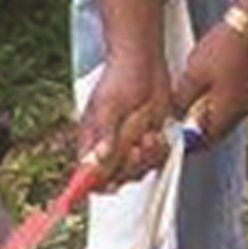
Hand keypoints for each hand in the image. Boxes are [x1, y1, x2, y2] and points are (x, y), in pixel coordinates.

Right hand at [76, 52, 171, 188]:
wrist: (144, 63)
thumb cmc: (118, 79)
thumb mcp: (107, 106)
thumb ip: (103, 134)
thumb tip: (98, 158)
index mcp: (93, 142)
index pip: (88, 176)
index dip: (96, 185)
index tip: (109, 185)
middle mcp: (111, 148)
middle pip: (117, 178)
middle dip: (129, 168)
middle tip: (135, 150)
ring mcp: (131, 145)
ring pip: (139, 170)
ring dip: (147, 158)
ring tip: (148, 137)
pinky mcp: (150, 140)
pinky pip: (156, 158)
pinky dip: (159, 150)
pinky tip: (156, 133)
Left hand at [170, 21, 247, 147]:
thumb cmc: (221, 49)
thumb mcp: (192, 75)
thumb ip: (182, 100)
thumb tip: (174, 115)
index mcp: (228, 112)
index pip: (206, 141)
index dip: (188, 144)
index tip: (174, 141)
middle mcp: (242, 111)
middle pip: (216, 131)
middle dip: (197, 129)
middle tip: (179, 123)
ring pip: (224, 117)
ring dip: (208, 116)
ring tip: (191, 104)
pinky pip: (232, 104)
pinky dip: (218, 104)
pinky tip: (208, 90)